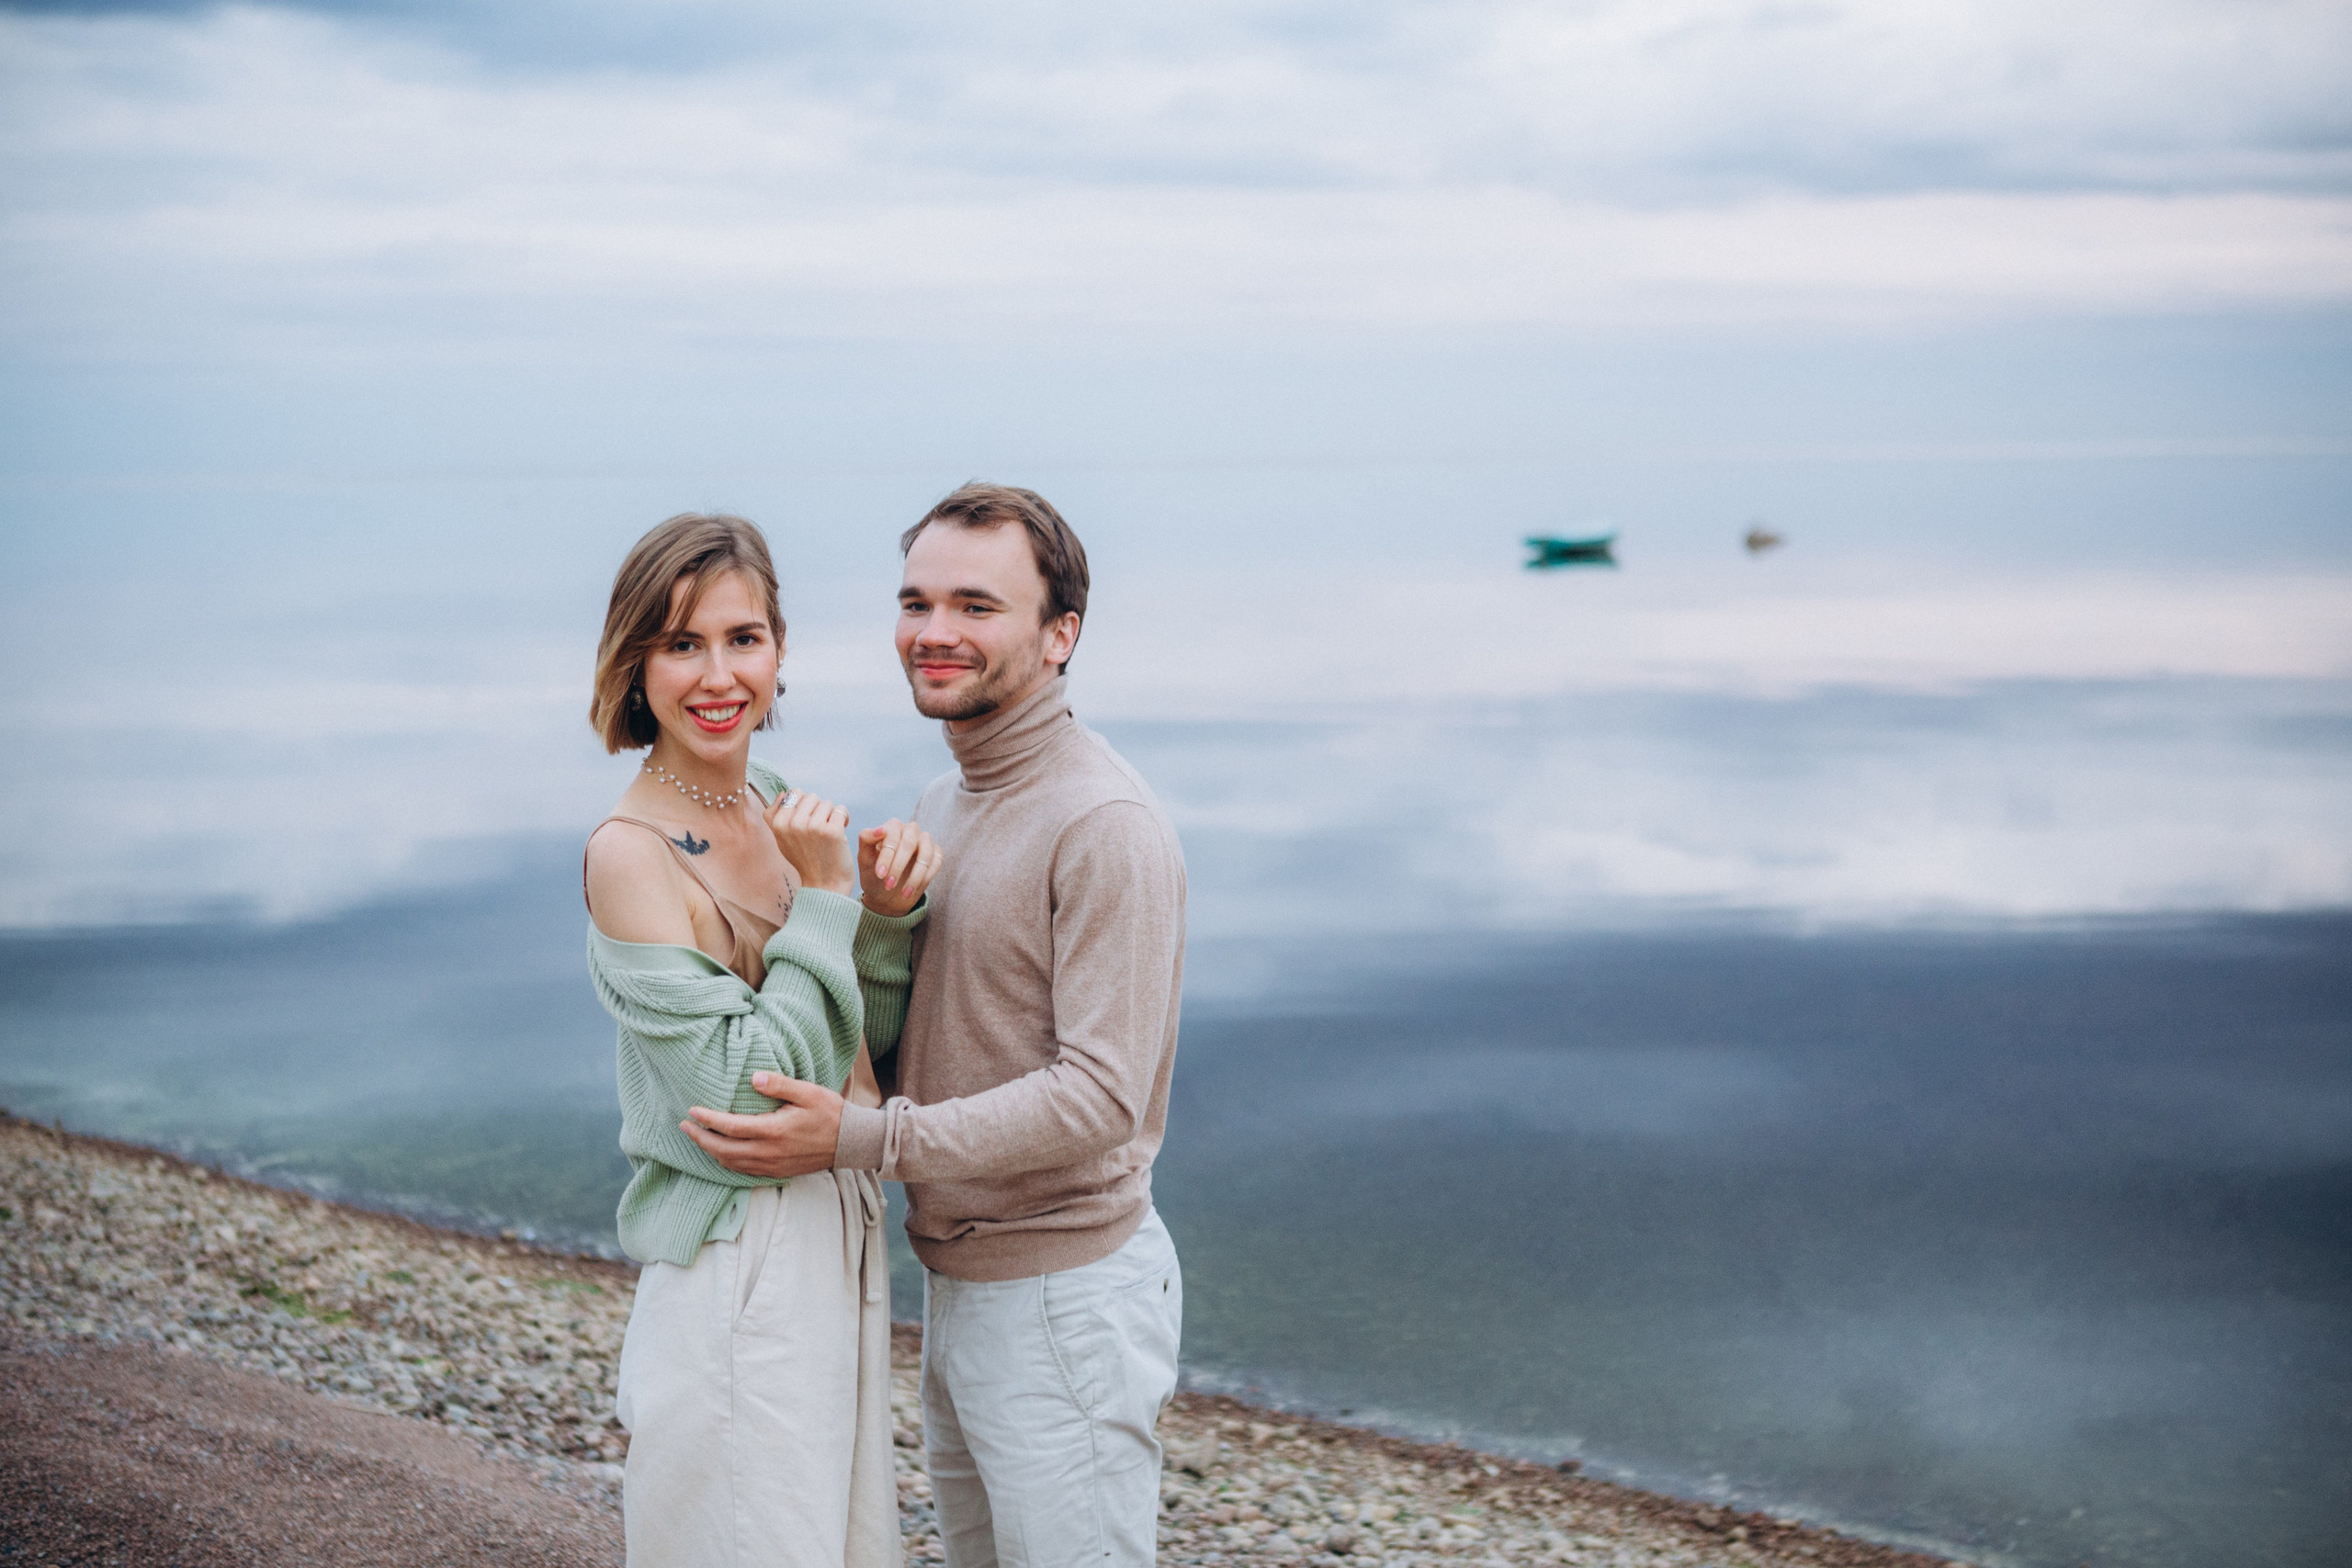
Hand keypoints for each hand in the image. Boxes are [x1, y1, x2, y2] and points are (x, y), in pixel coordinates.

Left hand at [681, 1074, 844, 1178]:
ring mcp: (771, 1165)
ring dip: (710, 1151)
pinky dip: (726, 1162)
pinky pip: (743, 1171)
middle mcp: (768, 1152)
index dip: (708, 1119)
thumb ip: (779, 1085)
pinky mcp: (776, 1172)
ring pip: (730, 1163)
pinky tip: (721, 1153)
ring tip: (698, 1138)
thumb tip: (753, 1078)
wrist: (850, 1142)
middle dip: (700, 1139)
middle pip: (723, 1150)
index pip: (730, 1127)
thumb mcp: (808, 1092)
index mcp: (774, 1131)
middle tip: (684, 1126)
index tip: (692, 1111)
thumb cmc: (830, 1113)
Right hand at [766, 789, 855, 895]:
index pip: (793, 793)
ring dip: (831, 815)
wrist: (824, 885)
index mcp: (778, 824)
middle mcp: (792, 824)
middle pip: (811, 796)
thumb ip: (776, 817)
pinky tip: (840, 833)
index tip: (807, 821)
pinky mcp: (831, 831)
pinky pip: (840, 810)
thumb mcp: (782, 840)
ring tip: (827, 833)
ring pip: (826, 803)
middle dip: (818, 809)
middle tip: (818, 828)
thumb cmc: (805, 860)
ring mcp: (812, 827)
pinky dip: (843, 818)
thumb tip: (782, 794)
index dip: (803, 805)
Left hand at [858, 819, 940, 917]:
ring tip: (904, 893)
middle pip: (909, 843)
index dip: (887, 855)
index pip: (892, 834)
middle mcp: (910, 831)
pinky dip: (925, 878)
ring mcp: (925, 842)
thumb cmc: (873, 874)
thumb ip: (866, 839)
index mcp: (892, 827)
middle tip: (889, 885)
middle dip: (899, 866)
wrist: (885, 896)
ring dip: (915, 875)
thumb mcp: (864, 859)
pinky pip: (936, 863)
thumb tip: (881, 829)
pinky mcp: (936, 855)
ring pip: (926, 853)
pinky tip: (912, 890)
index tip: (880, 874)